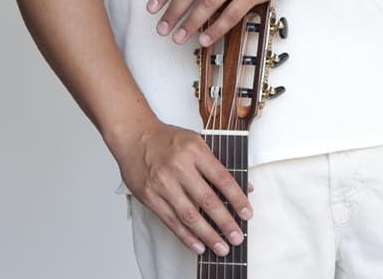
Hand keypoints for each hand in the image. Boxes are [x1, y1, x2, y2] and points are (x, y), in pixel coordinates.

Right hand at [118, 117, 251, 257]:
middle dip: (225, 222)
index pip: (221, 178)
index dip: (236, 198)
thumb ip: (217, 164)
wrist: (135, 136)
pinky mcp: (150, 196)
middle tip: (237, 237)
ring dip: (208, 235)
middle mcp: (179, 167)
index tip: (247, 213)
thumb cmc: (167, 139)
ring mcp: (163, 183)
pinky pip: (171, 221)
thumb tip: (243, 187)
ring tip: (221, 247)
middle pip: (207, 200)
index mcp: (194, 150)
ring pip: (189, 215)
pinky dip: (186, 236)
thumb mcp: (196, 142)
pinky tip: (198, 245)